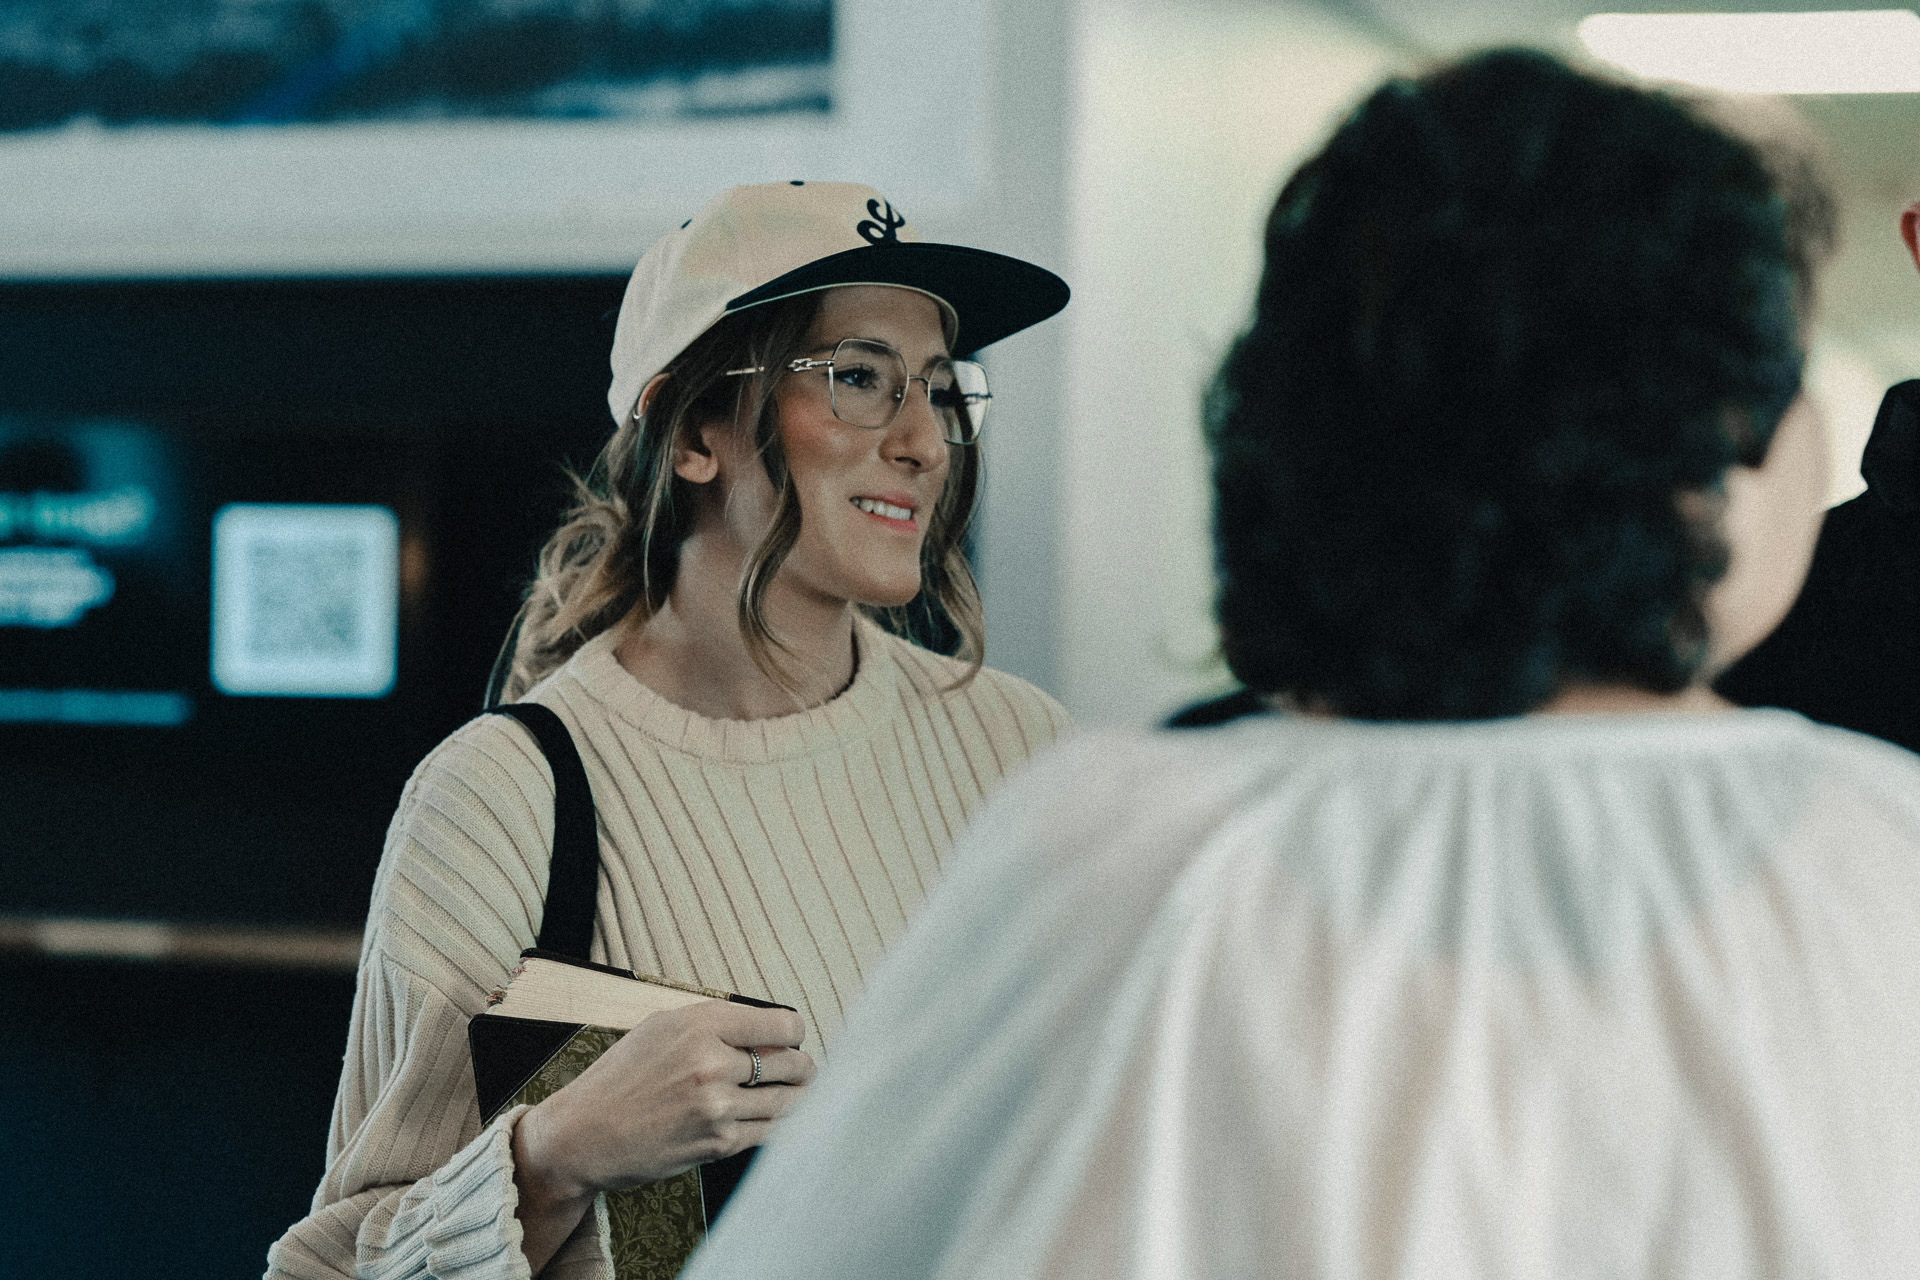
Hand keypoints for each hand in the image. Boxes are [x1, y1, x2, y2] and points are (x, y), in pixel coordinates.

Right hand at [514, 1000, 811, 1214]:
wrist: (581, 1135)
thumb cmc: (620, 1078)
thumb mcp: (661, 1029)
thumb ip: (714, 1024)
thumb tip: (767, 1028)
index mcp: (699, 1024)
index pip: (781, 1024)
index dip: (795, 1033)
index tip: (795, 1040)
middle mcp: (711, 1061)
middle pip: (791, 1063)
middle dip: (802, 1068)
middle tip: (805, 1070)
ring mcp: (716, 1105)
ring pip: (786, 1101)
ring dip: (797, 1098)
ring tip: (796, 1094)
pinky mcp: (717, 1143)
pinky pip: (769, 1132)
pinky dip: (779, 1126)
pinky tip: (777, 1119)